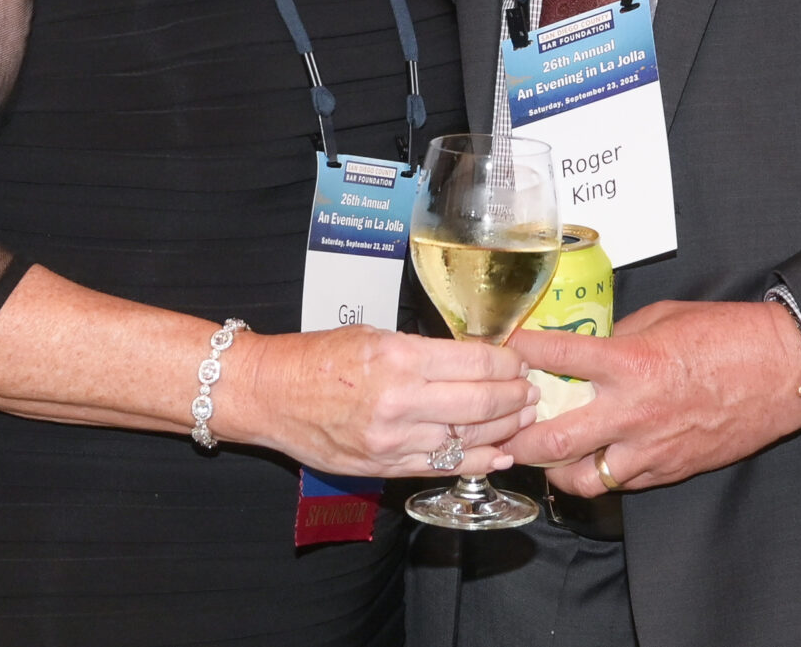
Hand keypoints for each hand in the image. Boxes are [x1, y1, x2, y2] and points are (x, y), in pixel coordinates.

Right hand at [217, 326, 535, 479]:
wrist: (270, 393)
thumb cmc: (316, 357)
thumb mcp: (373, 334)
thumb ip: (421, 350)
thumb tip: (469, 358)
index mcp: (398, 359)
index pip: (475, 363)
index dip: (507, 363)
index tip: (519, 361)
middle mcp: (400, 402)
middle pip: (480, 403)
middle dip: (514, 397)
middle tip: (530, 391)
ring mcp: (393, 440)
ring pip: (467, 438)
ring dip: (503, 430)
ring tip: (521, 419)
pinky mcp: (384, 466)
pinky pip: (442, 466)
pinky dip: (477, 461)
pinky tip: (499, 454)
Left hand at [500, 300, 800, 495]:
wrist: (782, 372)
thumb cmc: (728, 337)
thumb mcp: (663, 318)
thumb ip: (619, 337)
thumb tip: (585, 349)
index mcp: (629, 363)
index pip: (554, 359)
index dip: (518, 353)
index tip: (500, 349)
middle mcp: (632, 412)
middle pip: (550, 441)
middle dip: (515, 437)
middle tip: (499, 425)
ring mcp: (650, 449)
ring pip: (580, 479)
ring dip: (552, 468)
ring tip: (542, 452)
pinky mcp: (668, 471)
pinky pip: (619, 484)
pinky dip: (598, 473)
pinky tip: (592, 457)